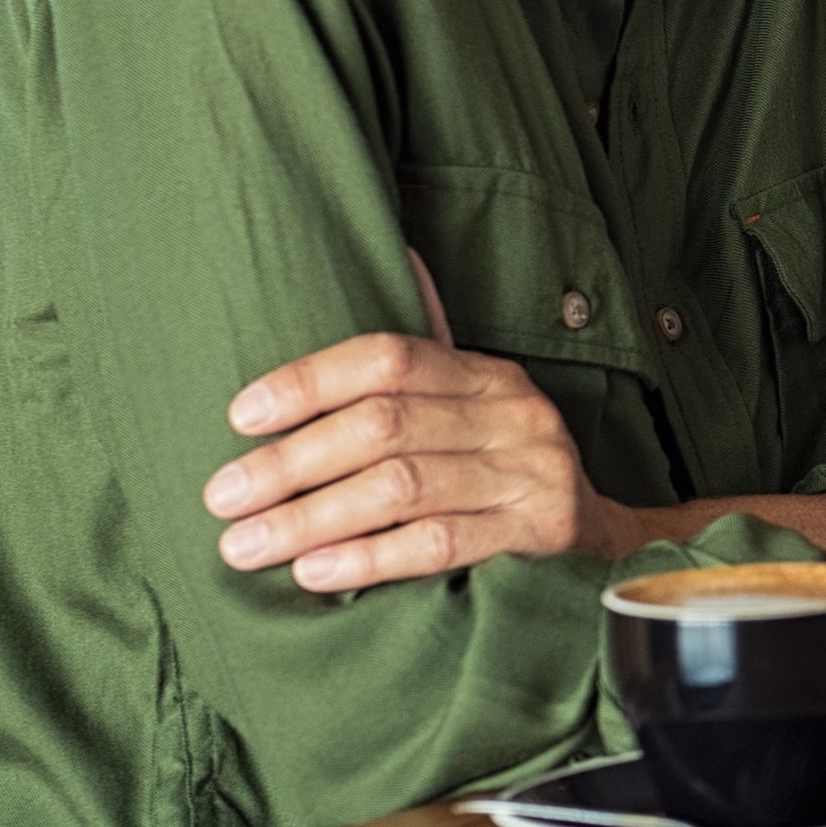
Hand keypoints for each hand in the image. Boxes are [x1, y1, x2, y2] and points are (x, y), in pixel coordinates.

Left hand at [204, 253, 633, 591]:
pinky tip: (314, 572)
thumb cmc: (502, 474)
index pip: (390, 357)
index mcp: (486, 375)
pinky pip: (441, 542)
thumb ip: (421, 365)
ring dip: (312, 517)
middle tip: (222, 497)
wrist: (603, 545)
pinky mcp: (539, 532)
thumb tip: (396, 254)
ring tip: (246, 545)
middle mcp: (513, 412)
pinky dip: (370, 557)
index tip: (240, 415)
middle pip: (385, 424)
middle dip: (291, 462)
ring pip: (403, 485)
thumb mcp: (472, 411)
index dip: (310, 380)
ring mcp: (531, 472)